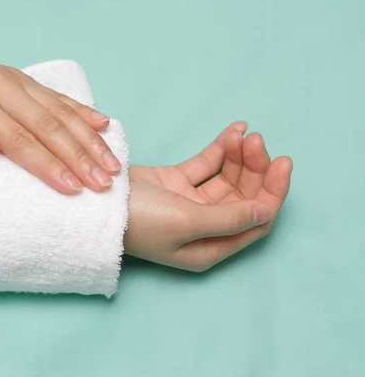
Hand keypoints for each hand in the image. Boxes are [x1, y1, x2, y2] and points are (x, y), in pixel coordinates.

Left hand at [0, 39, 119, 194]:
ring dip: (89, 138)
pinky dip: (83, 111)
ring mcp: (17, 80)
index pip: (20, 140)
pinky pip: (59, 95)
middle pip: (49, 125)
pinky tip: (105, 124)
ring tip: (112, 163)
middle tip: (104, 182)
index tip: (73, 187)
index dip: (48, 165)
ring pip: (60, 111)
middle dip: (80, 156)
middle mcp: (3, 87)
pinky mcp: (25, 78)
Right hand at [124, 122, 292, 270]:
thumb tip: (267, 211)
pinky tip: (235, 129)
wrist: (94, 204)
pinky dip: (221, 148)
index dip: (273, 193)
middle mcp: (204, 226)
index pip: (255, 220)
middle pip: (243, 196)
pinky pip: (206, 164)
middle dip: (255, 169)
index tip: (282, 163)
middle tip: (258, 142)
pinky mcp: (176, 181)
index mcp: (210, 246)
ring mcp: (190, 202)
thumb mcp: (186, 222)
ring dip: (239, 156)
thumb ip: (229, 218)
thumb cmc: (138, 222)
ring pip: (227, 177)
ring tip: (245, 135)